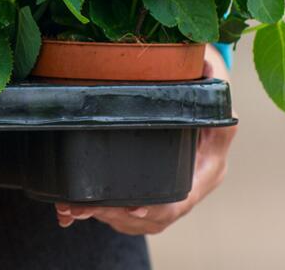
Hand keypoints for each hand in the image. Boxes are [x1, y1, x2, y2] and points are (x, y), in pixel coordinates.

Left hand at [55, 45, 236, 234]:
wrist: (201, 108)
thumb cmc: (205, 95)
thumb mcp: (213, 87)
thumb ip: (209, 77)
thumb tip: (208, 62)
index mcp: (208, 168)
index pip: (183, 199)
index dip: (160, 206)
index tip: (134, 207)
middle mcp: (190, 189)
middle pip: (153, 218)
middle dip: (116, 215)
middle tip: (82, 208)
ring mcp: (172, 197)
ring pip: (135, 221)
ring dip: (102, 216)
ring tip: (71, 209)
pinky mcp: (153, 198)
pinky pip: (126, 217)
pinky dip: (101, 214)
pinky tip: (73, 211)